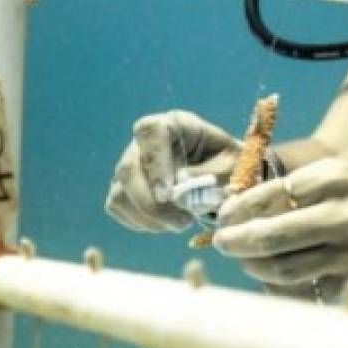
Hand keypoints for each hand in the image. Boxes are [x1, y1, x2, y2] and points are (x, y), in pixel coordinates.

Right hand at [105, 110, 241, 232]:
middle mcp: (146, 141)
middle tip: (183, 222)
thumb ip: (207, 175)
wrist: (221, 177)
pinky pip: (118, 206)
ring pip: (120, 192)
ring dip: (150, 217)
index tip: (168, 194)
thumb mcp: (230, 166)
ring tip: (181, 223)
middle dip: (152, 205)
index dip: (156, 163)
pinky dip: (141, 222)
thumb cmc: (227, 166)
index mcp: (176, 124)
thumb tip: (178, 188)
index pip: (152, 132)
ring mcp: (131, 162)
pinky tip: (166, 223)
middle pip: (129, 168)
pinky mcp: (123, 185)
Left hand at [212, 154, 347, 289]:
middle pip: (273, 235)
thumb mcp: (346, 167)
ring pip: (287, 267)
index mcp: (338, 178)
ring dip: (255, 265)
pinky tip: (275, 275)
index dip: (242, 207)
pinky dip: (288, 284)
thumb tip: (253, 206)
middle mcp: (344, 214)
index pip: (274, 195)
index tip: (225, 214)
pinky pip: (312, 286)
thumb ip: (305, 185)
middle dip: (237, 240)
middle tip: (222, 241)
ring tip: (244, 258)